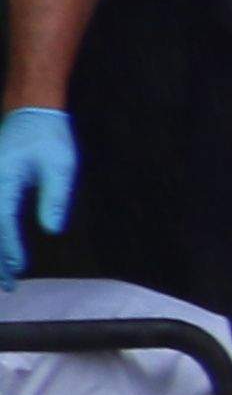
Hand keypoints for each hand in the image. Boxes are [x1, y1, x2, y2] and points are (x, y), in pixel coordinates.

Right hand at [0, 107, 75, 286]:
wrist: (30, 110)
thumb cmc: (48, 136)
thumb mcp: (61, 165)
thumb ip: (55, 197)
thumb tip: (52, 229)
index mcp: (2, 177)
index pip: (2, 220)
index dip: (9, 247)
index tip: (18, 268)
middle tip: (9, 285)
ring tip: (4, 277)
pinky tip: (1, 254)